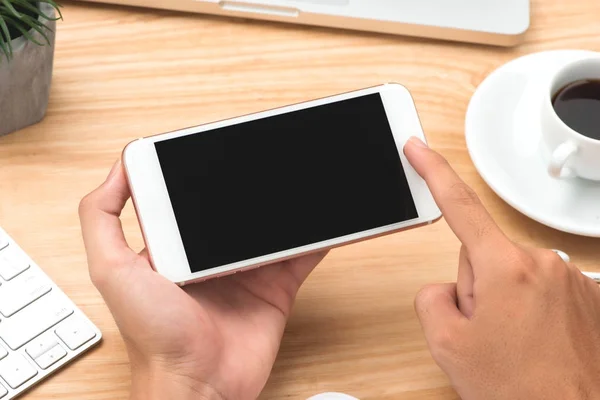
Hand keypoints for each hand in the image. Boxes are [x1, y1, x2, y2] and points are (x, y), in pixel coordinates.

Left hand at [79, 161, 326, 399]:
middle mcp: (210, 256)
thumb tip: (121, 167)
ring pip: (272, 227)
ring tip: (303, 177)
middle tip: (272, 155)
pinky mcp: (275, 288)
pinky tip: (325, 217)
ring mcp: (246, 271)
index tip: (220, 147)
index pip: (193, 197)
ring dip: (289, 205)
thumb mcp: (112, 271)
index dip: (206, 173)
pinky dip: (317, 236)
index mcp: (174, 246)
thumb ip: (103, 219)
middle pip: (238, 210)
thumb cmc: (154, 337)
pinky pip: (300, 255)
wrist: (200, 388)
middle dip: (255, 185)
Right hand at [404, 137, 599, 399]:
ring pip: (512, 275)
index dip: (432, 172)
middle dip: (476, 288)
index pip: (459, 205)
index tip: (418, 148)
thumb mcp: (447, 345)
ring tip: (514, 344)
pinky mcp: (588, 294)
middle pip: (483, 256)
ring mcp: (570, 279)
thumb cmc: (521, 390)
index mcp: (506, 268)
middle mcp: (542, 264)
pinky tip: (535, 343)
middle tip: (486, 331)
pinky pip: (540, 289)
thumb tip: (446, 287)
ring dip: (505, 302)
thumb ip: (431, 298)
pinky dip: (531, 311)